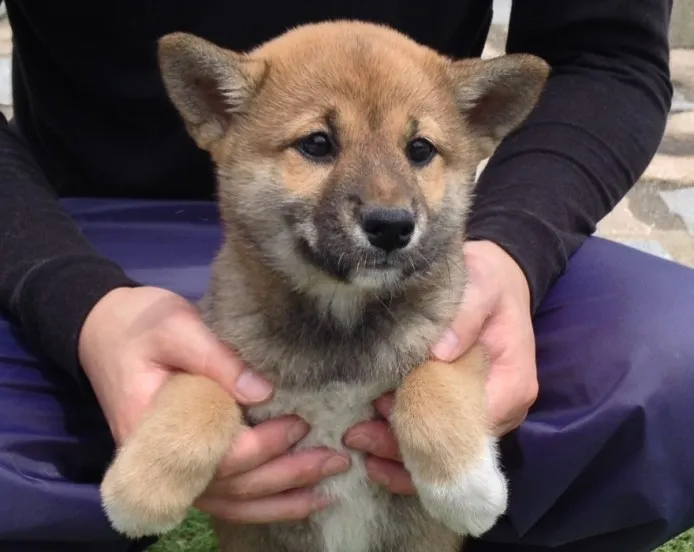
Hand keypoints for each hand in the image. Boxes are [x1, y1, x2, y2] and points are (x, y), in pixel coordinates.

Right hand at [79, 286, 349, 522]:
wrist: (103, 330)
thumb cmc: (139, 324)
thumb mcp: (176, 327)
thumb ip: (217, 359)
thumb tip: (264, 392)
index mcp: (153, 427)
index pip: (218, 453)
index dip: (263, 445)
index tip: (300, 423)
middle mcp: (161, 461)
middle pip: (232, 486)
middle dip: (287, 477)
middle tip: (336, 459)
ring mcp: (172, 467)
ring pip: (231, 502)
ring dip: (281, 500)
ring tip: (328, 492)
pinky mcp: (185, 463)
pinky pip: (224, 496)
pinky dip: (261, 503)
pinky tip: (296, 498)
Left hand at [344, 239, 536, 491]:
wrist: (500, 281)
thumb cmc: (491, 282)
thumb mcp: (483, 286)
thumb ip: (466, 315)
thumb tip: (440, 352)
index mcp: (512, 382)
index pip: (471, 423)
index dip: (426, 423)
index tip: (383, 409)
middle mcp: (503, 407)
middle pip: (452, 443)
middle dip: (404, 447)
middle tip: (357, 436)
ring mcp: (486, 413)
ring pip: (444, 448)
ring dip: (401, 454)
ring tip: (358, 443)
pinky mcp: (468, 409)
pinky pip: (440, 437)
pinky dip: (408, 448)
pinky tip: (375, 453)